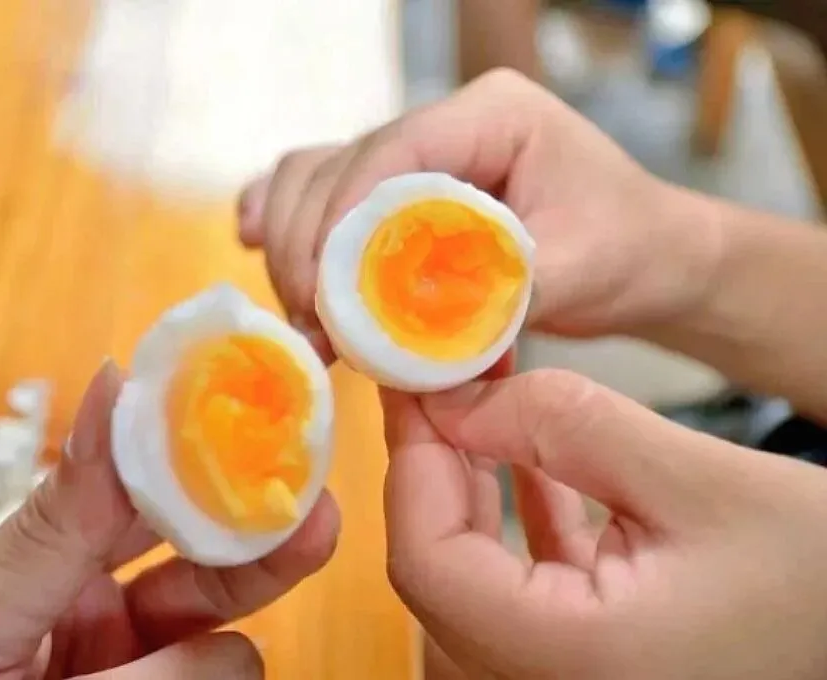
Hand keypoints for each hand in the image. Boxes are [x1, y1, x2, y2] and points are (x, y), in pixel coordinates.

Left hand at [0, 361, 338, 679]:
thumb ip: (62, 517)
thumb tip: (116, 384)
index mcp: (59, 565)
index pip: (152, 499)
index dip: (206, 459)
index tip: (262, 418)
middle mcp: (112, 621)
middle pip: (216, 572)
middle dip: (262, 545)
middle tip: (316, 514)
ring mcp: (138, 673)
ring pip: (228, 652)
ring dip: (196, 660)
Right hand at [237, 69, 722, 356]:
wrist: (647, 256)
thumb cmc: (629, 250)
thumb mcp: (579, 269)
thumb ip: (495, 293)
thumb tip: (407, 335)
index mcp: (490, 114)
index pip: (391, 150)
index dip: (340, 219)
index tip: (321, 293)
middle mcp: (444, 124)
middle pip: (338, 166)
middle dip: (307, 244)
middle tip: (311, 324)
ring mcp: (417, 154)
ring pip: (317, 177)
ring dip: (291, 243)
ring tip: (302, 317)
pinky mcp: (401, 192)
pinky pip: (324, 191)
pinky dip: (284, 217)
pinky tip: (254, 241)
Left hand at [381, 368, 826, 679]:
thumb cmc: (821, 576)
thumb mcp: (700, 478)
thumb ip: (568, 426)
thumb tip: (458, 397)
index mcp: (570, 660)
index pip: (428, 562)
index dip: (412, 461)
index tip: (414, 382)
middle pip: (439, 570)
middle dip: (435, 465)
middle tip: (440, 379)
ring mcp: (563, 679)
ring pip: (472, 577)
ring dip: (470, 486)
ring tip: (480, 401)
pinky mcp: (588, 660)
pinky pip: (519, 588)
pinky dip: (513, 519)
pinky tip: (526, 458)